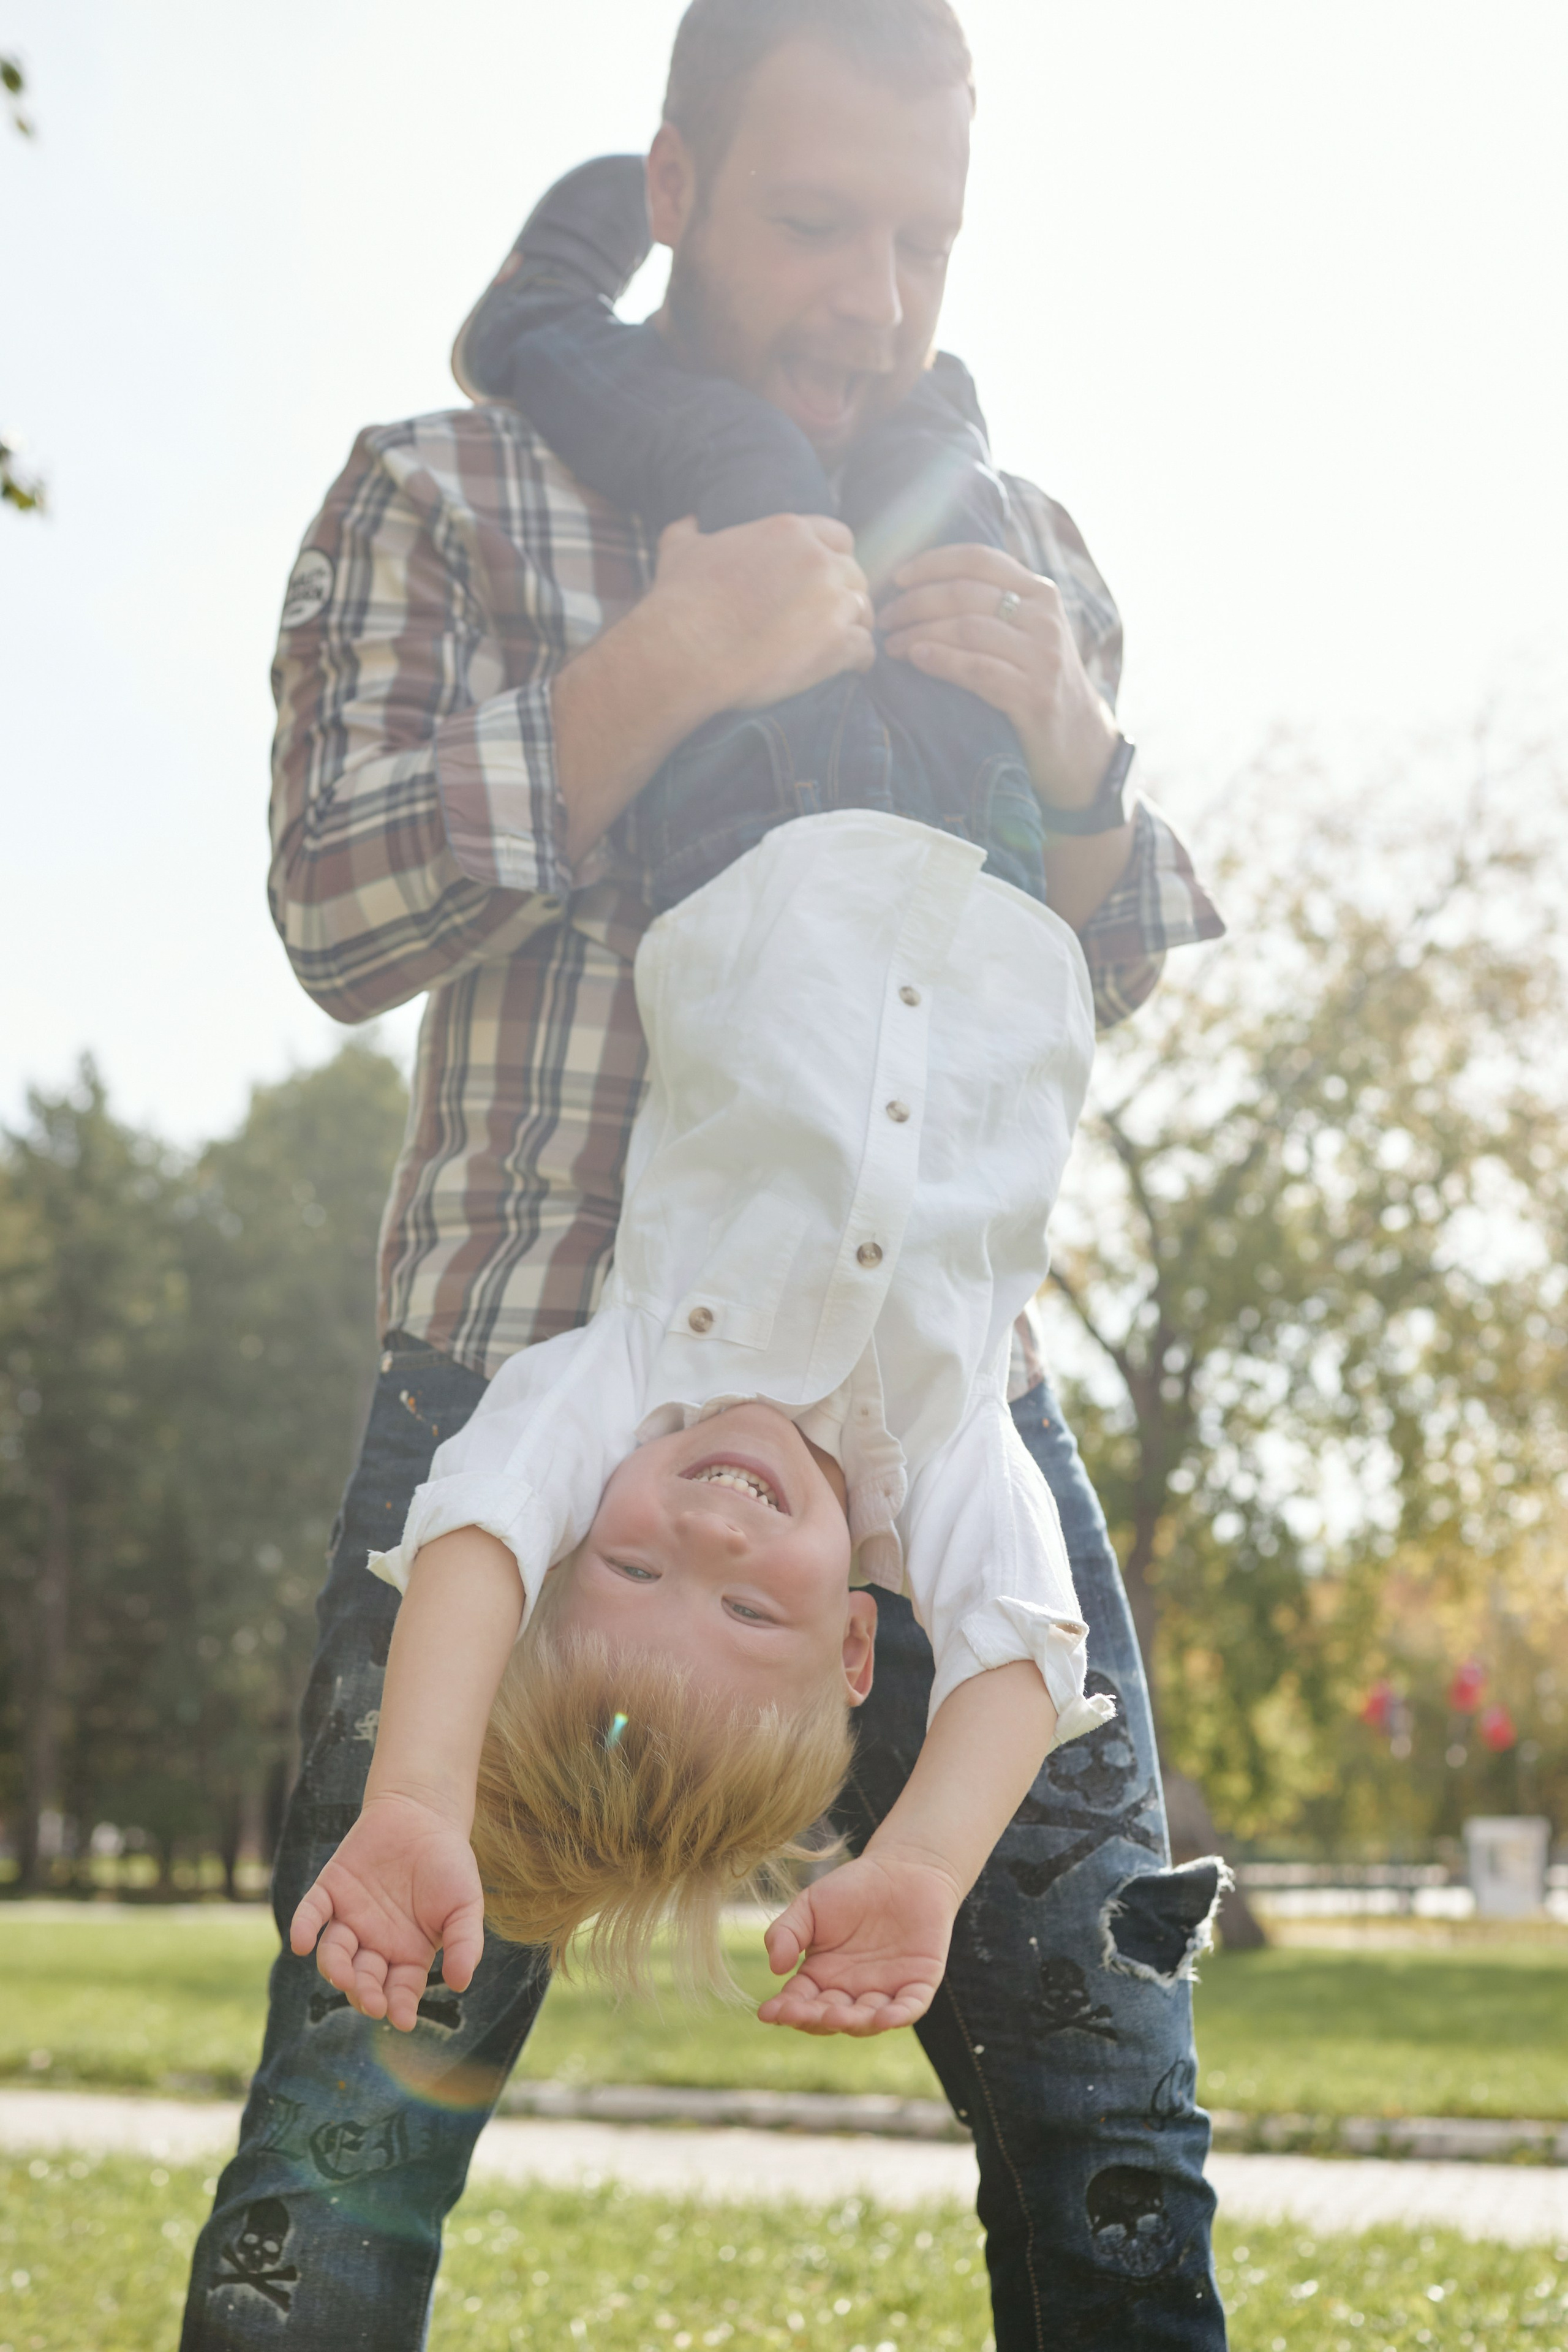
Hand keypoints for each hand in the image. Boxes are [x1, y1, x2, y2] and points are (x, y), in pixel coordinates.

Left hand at [289, 1792, 485, 2032]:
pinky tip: (301, 1942)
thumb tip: (460, 1985)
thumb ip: (465, 1943)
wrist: (423, 1813)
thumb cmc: (449, 1864)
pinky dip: (304, 1927)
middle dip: (366, 1994)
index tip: (403, 2020)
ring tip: (344, 1976)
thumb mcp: (466, 1904)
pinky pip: (312, 1914)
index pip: (400, 1991)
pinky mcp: (330, 1890)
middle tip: (372, 2002)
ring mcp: (350, 1919)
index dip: (400, 2007)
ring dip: (337, 1968)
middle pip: (364, 1979)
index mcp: (407, 1954)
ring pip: (335, 1953)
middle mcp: (374, 1944)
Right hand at [648, 513, 875, 713]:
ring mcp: (831, 602)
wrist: (684, 651)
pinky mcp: (836, 644)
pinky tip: (849, 668)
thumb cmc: (681, 601)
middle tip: (833, 619)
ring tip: (842, 645)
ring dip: (855, 627)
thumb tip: (690, 519)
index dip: (835, 560)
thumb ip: (689, 530)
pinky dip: (860, 660)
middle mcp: (817, 560)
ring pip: (864, 611)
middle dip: (847, 596)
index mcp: (789, 531)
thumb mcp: (680, 551)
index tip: (826, 582)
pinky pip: (866, 649)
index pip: (838, 537)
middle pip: (855, 575)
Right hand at [757, 1853, 957, 2035]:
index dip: (784, 2010)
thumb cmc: (851, 1889)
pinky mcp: (918, 1984)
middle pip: (830, 2018)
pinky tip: (884, 2018)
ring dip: (852, 2023)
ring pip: (867, 2020)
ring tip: (835, 2017)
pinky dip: (898, 2016)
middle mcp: (851, 1992)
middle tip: (799, 2013)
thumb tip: (775, 1968)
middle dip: (814, 2020)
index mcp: (822, 1977)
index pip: (800, 2002)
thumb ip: (787, 1932)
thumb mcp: (810, 1906)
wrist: (902, 1868)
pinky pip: (909, 2008)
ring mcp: (885, 1991)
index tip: (766, 2013)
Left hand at [878, 545, 1120, 812]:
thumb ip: (995, 607)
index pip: (979, 560)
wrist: (1081, 745)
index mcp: (1041, 593)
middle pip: (964, 593)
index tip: (897, 579)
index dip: (932, 563)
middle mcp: (1045, 619)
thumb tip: (928, 585)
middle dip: (914, 602)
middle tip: (885, 619)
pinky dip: (941, 660)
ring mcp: (1043, 657)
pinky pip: (977, 670)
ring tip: (892, 644)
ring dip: (919, 632)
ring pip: (967, 628)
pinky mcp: (1035, 696)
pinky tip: (916, 658)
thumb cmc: (1038, 685)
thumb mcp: (1028, 634)